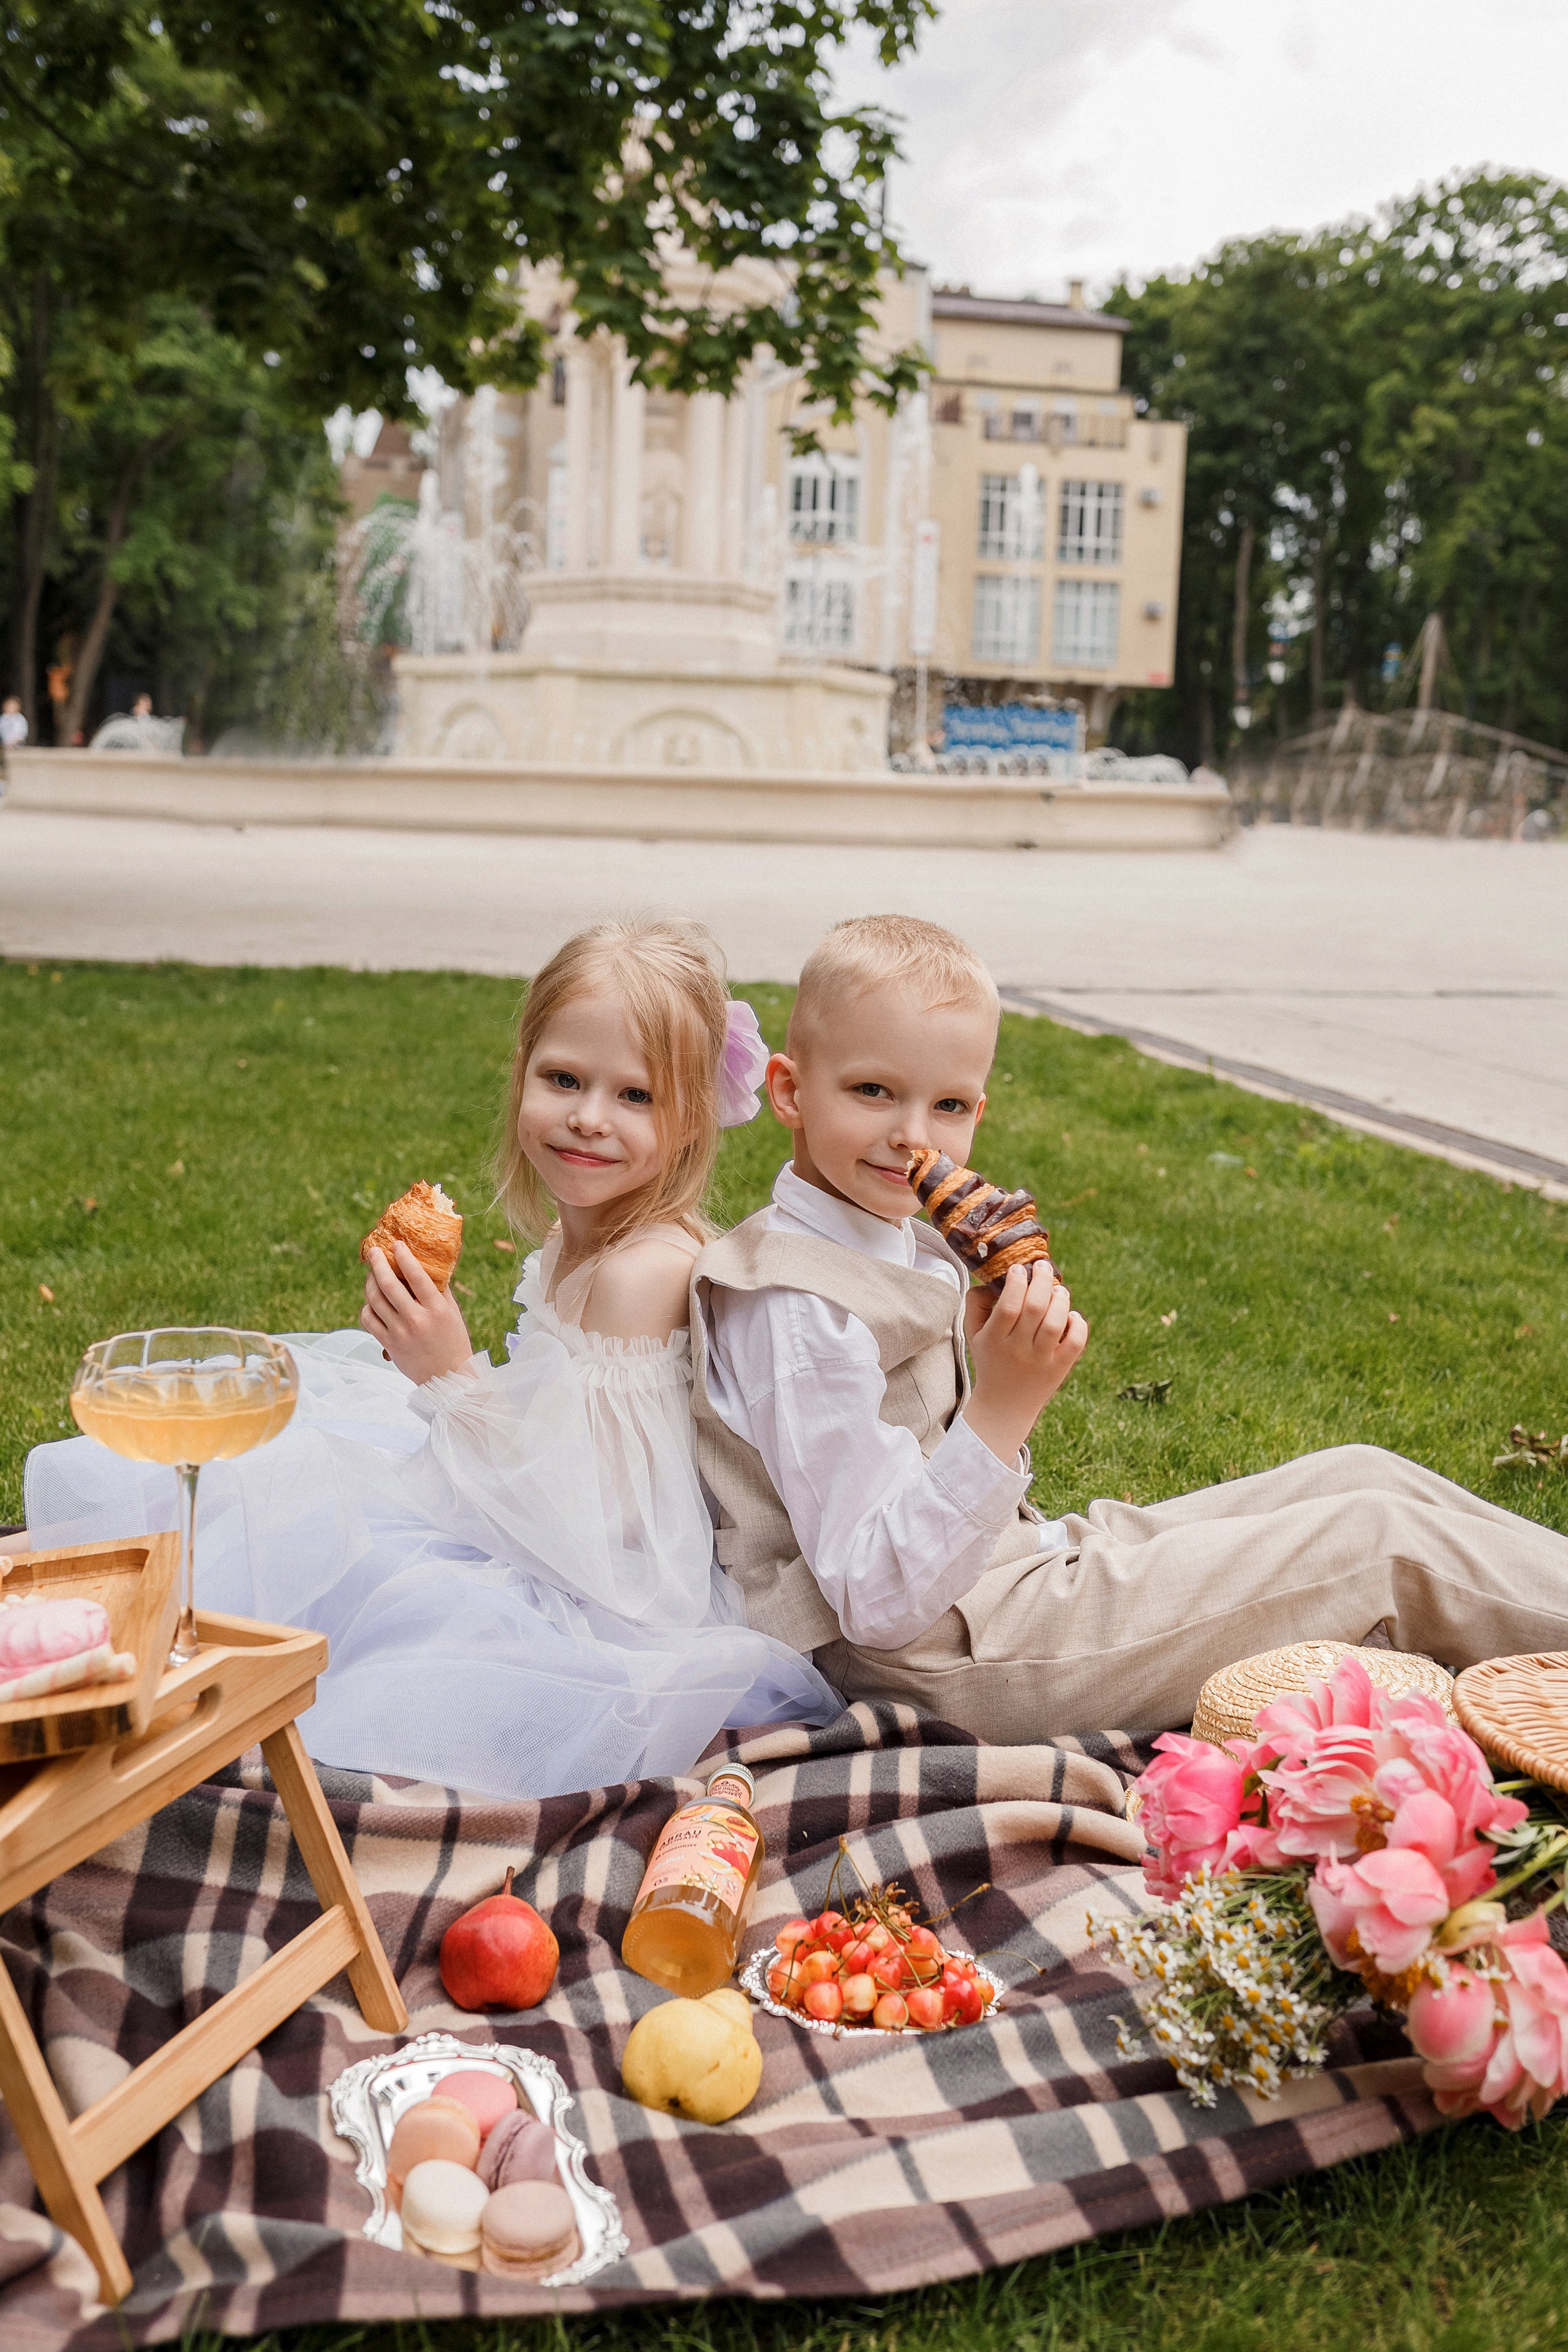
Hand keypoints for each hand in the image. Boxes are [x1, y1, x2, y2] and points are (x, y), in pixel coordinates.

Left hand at [361, 1242, 473, 1383]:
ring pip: (375, 1300)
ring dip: (370, 1283)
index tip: (396, 1244)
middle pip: (389, 1285)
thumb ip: (439, 1290)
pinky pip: (369, 1319)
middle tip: (374, 1252)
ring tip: (372, 1275)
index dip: (404, 1257)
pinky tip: (372, 1301)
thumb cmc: (452, 1341)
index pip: (417, 1277)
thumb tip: (424, 1264)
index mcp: (436, 1310)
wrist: (447, 1377)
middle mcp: (417, 1320)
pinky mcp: (388, 1344)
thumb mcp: (452, 1313)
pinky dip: (367, 1306)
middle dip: (378, 1264)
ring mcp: (400, 1333)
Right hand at [962, 1259, 1087, 1466]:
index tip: (1019, 1269)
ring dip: (1060, 1299)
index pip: (1008, 1305)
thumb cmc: (990, 1361)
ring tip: (1059, 1290)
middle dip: (1042, 1280)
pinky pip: (1075, 1343)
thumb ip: (975, 1304)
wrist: (1004, 1407)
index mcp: (994, 1339)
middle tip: (1043, 1267)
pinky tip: (1071, 1316)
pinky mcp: (1059, 1369)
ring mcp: (1041, 1361)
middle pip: (1034, 1308)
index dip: (1016, 1282)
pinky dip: (1077, 1324)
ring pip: (1055, 1322)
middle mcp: (1018, 1350)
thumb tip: (991, 1280)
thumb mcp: (974, 1335)